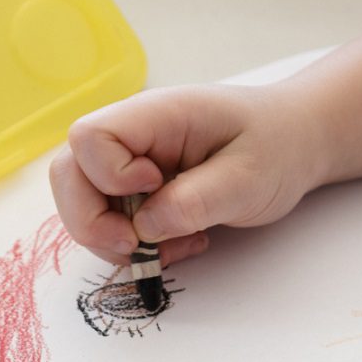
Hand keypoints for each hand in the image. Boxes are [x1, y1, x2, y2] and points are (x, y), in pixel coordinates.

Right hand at [48, 83, 319, 268]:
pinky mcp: (133, 188)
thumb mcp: (248, 177)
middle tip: (136, 245)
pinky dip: (131, 245)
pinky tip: (172, 244)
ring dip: (112, 239)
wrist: (293, 144)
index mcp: (157, 114)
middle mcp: (132, 134)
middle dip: (91, 222)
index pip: (90, 137)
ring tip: (168, 247)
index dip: (108, 176)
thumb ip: (196, 201)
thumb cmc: (276, 147)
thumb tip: (144, 227)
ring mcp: (128, 162)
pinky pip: (107, 220)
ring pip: (81, 202)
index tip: (154, 190)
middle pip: (68, 173)